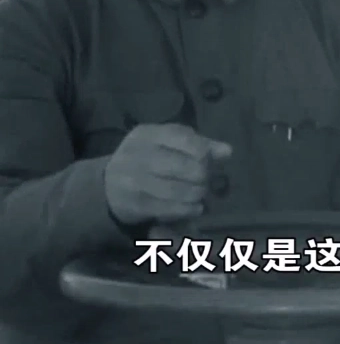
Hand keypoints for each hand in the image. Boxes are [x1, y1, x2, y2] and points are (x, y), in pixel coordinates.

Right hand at [104, 124, 231, 224]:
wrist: (108, 185)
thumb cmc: (149, 159)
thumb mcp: (169, 144)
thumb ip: (199, 145)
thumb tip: (227, 152)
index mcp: (147, 134)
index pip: (186, 139)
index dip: (204, 152)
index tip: (209, 161)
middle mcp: (137, 154)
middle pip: (185, 166)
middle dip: (202, 175)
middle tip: (207, 180)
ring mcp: (132, 180)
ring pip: (178, 189)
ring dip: (197, 194)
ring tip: (201, 193)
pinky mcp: (133, 204)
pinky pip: (168, 208)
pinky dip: (188, 209)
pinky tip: (196, 207)